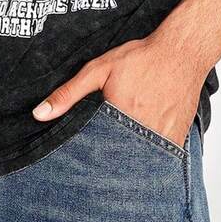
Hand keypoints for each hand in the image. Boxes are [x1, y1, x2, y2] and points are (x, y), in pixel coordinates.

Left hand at [31, 30, 205, 150]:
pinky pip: (161, 159)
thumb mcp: (98, 70)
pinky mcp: (178, 139)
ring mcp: (164, 138)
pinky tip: (142, 151)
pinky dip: (150, 158)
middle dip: (108, 165)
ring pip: (141, 163)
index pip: (96, 153)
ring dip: (130, 164)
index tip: (78, 167)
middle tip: (99, 169)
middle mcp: (143, 132)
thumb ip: (69, 94)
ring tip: (120, 164)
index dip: (87, 160)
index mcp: (120, 118)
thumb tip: (39, 114)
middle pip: (119, 162)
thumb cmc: (140, 58)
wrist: (181, 52)